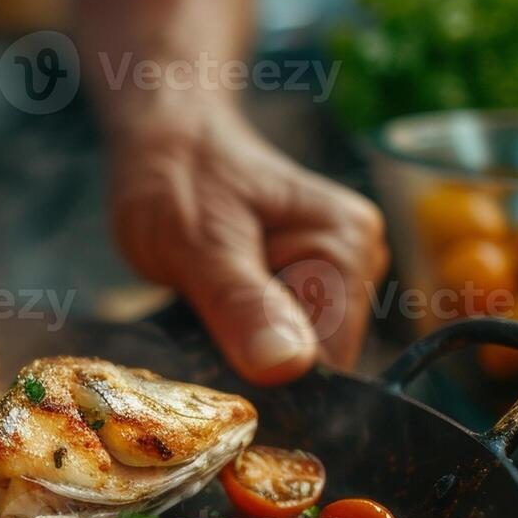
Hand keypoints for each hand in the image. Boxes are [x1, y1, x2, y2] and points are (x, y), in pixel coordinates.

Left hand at [109, 106, 388, 385]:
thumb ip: (242, 304)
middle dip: (251, 355)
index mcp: (347, 245)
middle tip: (199, 311)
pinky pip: (275, 333)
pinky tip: (208, 302)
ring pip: (289, 351)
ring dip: (238, 342)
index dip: (271, 376)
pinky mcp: (302, 281)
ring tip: (201, 298)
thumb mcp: (197, 243)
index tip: (217, 354)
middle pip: (311, 359)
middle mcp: (355, 259)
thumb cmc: (175, 176)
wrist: (161, 140)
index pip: (328, 359)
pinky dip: (236, 331)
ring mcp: (331, 272)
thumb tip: (288, 367)